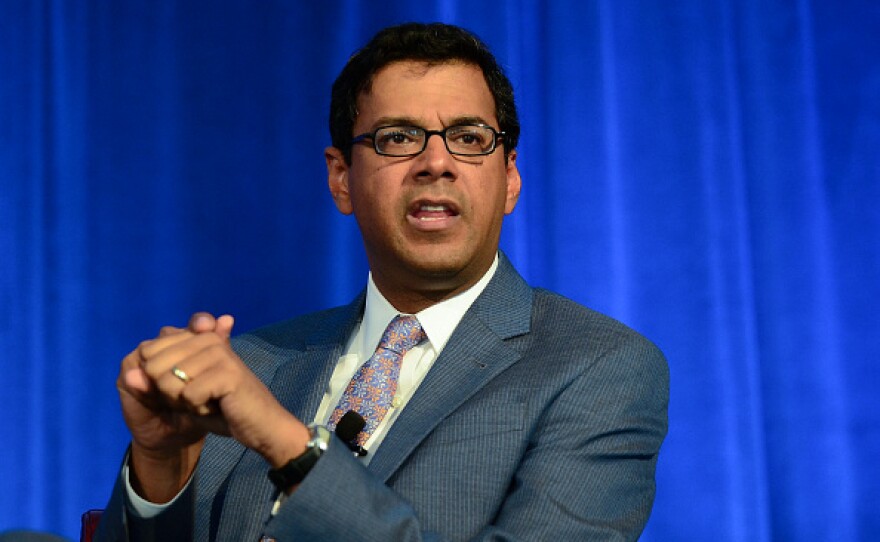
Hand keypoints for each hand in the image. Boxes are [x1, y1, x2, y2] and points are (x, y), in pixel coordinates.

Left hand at [117, 313, 308, 501]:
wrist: (259, 427)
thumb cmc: (221, 409)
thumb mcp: (180, 395)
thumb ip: (153, 383)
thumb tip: (127, 375)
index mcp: (197, 336)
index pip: (148, 352)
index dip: (158, 379)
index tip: (188, 387)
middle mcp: (206, 338)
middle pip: (154, 367)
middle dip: (169, 393)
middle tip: (199, 398)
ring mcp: (218, 353)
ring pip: (168, 383)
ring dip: (185, 403)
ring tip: (210, 402)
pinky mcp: (227, 372)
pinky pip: (188, 396)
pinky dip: (199, 410)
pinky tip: (218, 407)